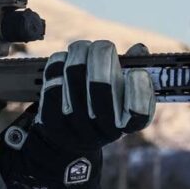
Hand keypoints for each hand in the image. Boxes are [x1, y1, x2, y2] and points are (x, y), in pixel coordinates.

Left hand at [0, 40, 154, 188]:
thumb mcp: (122, 98)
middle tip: (103, 47)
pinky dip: (60, 61)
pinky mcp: (50, 114)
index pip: (139, 110)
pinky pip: (53, 76)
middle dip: (102, 54)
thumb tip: (139, 49)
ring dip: (79, 51)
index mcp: (126, 124)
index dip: (139, 86)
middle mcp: (102, 128)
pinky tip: (65, 61)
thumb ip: (133, 72)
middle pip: (101, 82)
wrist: (67, 141)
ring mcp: (74, 122)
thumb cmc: (101, 110)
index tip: (136, 72)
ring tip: (82, 50)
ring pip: (74, 71)